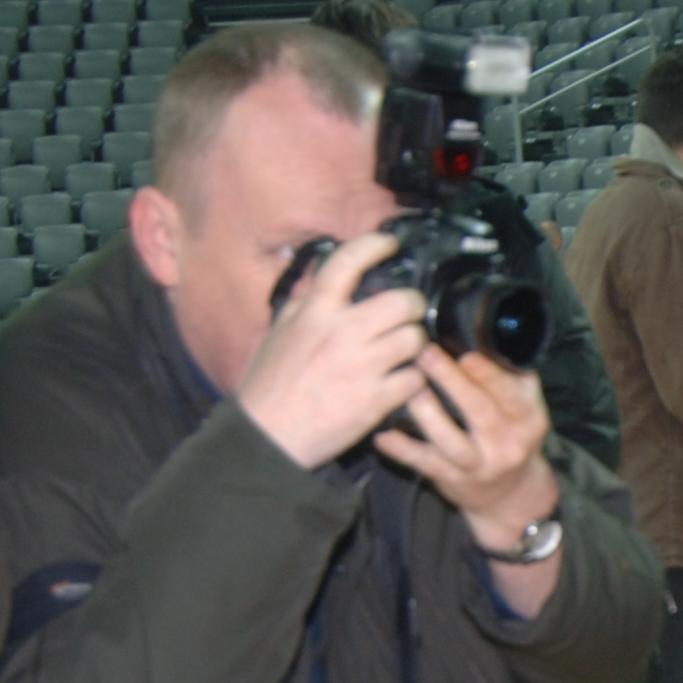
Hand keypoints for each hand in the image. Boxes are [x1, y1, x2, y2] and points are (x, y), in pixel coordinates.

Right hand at [234, 232, 425, 470]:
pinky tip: (400, 384)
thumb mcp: (278, 333)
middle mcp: (341, 333)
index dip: (375, 244)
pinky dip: (413, 381)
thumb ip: (303, 303)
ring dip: (415, 346)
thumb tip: (320, 275)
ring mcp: (361, 366)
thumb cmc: (268, 387)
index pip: (348, 261)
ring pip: (415, 339)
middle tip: (407, 315)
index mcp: (314, 312)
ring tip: (403, 352)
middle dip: (412, 307)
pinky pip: (415, 379)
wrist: (267, 439)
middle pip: (403, 301)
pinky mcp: (376, 400)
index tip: (389, 244)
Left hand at [380, 342, 552, 538]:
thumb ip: (512, 377)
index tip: (464, 352)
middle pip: (481, 412)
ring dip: (429, 415)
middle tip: (426, 353)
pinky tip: (383, 436)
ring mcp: (479, 466)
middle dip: (453, 381)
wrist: (510, 495)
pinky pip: (426, 464)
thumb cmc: (512, 436)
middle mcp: (508, 444)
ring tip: (408, 389)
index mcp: (528, 418)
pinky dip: (403, 451)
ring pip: (452, 441)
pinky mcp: (453, 481)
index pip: (509, 393)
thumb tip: (487, 336)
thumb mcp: (525, 408)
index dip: (487, 373)